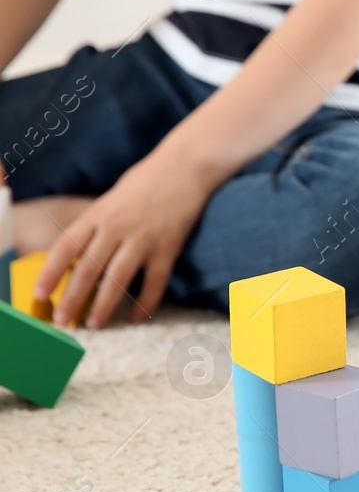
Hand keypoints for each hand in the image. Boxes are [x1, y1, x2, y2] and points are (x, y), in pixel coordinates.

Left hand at [37, 148, 214, 327]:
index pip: (66, 247)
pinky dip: (146, 302)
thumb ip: (95, 227)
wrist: (185, 167)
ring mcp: (144, 238)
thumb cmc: (145, 182)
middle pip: (88, 268)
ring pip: (118, 278)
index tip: (40, 294)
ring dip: (105, 305)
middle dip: (73, 298)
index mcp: (98, 214)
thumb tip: (78, 260)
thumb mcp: (110, 200)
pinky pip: (156, 281)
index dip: (51, 273)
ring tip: (96, 324)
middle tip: (64, 320)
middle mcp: (117, 227)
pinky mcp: (169, 246)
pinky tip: (138, 317)